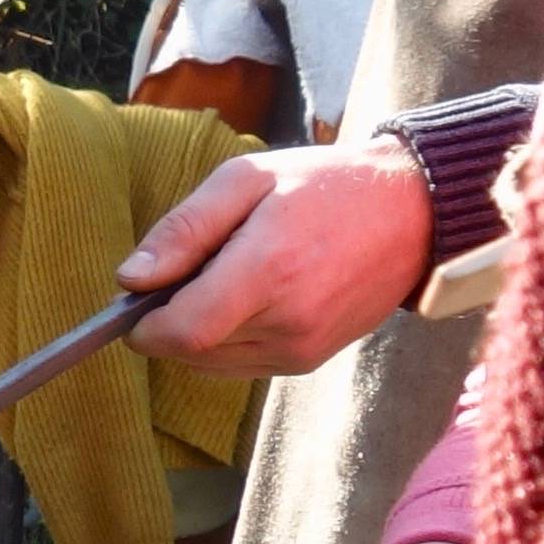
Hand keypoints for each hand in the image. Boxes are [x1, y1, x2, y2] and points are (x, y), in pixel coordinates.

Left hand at [116, 143, 432, 375]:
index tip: (132, 301)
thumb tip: (130, 279)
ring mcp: (303, 348)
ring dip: (197, 332)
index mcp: (268, 271)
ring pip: (212, 363)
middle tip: (189, 272)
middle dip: (169, 321)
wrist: (412, 213)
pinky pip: (242, 363)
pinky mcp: (311, 359)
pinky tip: (248, 297)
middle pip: (190, 351)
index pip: (182, 333)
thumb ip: (183, 229)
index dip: (143, 327)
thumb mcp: (246, 179)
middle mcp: (288, 322)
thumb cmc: (324, 186)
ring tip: (226, 278)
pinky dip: (226, 339)